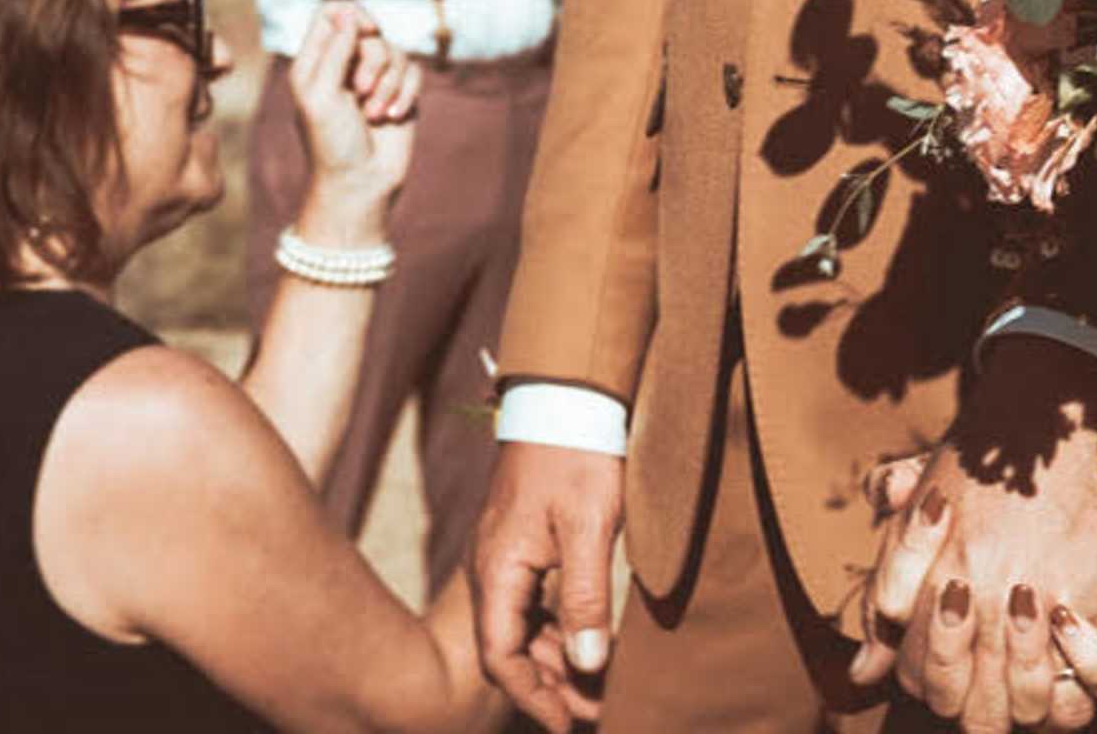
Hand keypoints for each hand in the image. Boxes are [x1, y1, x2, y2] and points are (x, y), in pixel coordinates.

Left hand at [284, 3, 416, 243]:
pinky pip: (413, 72)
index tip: (365, 33)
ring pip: (395, 51)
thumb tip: (349, 12)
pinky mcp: (399, 93)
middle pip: (369, 32)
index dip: (352, 14)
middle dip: (373, 61)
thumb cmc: (331, 143)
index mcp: (316, 62)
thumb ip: (334, 50)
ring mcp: (374, 79)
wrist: (360, 185)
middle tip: (361, 93)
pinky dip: (405, 94)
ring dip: (389, 84)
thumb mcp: (322, 95)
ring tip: (375, 115)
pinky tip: (394, 118)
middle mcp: (344, 65)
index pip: (332, 12)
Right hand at [471, 438, 622, 730]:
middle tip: (598, 713)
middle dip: (553, 687)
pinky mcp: (527, 546)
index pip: (502, 656)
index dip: (534, 698)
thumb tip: (589, 663)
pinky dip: (561, 632)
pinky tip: (592, 647)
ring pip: (526, 629)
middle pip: (513, 649)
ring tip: (601, 692)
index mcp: (499, 570)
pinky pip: (536, 604)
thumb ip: (585, 597)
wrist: (567, 395)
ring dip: (559, 663)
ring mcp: (508, 558)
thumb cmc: (577, 455)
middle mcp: (494, 570)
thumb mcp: (589, 527)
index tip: (567, 725)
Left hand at [852, 342, 1096, 732]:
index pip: (921, 681)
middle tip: (999, 668)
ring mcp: (1059, 596)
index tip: (959, 659)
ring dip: (1036, 696)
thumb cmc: (984, 454)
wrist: (1059, 396)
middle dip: (982, 704)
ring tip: (1039, 650)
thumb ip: (888, 590)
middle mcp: (992, 595)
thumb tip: (862, 675)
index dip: (934, 682)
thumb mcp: (918, 508)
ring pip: (1039, 708)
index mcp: (940, 580)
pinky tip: (1080, 635)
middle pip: (977, 710)